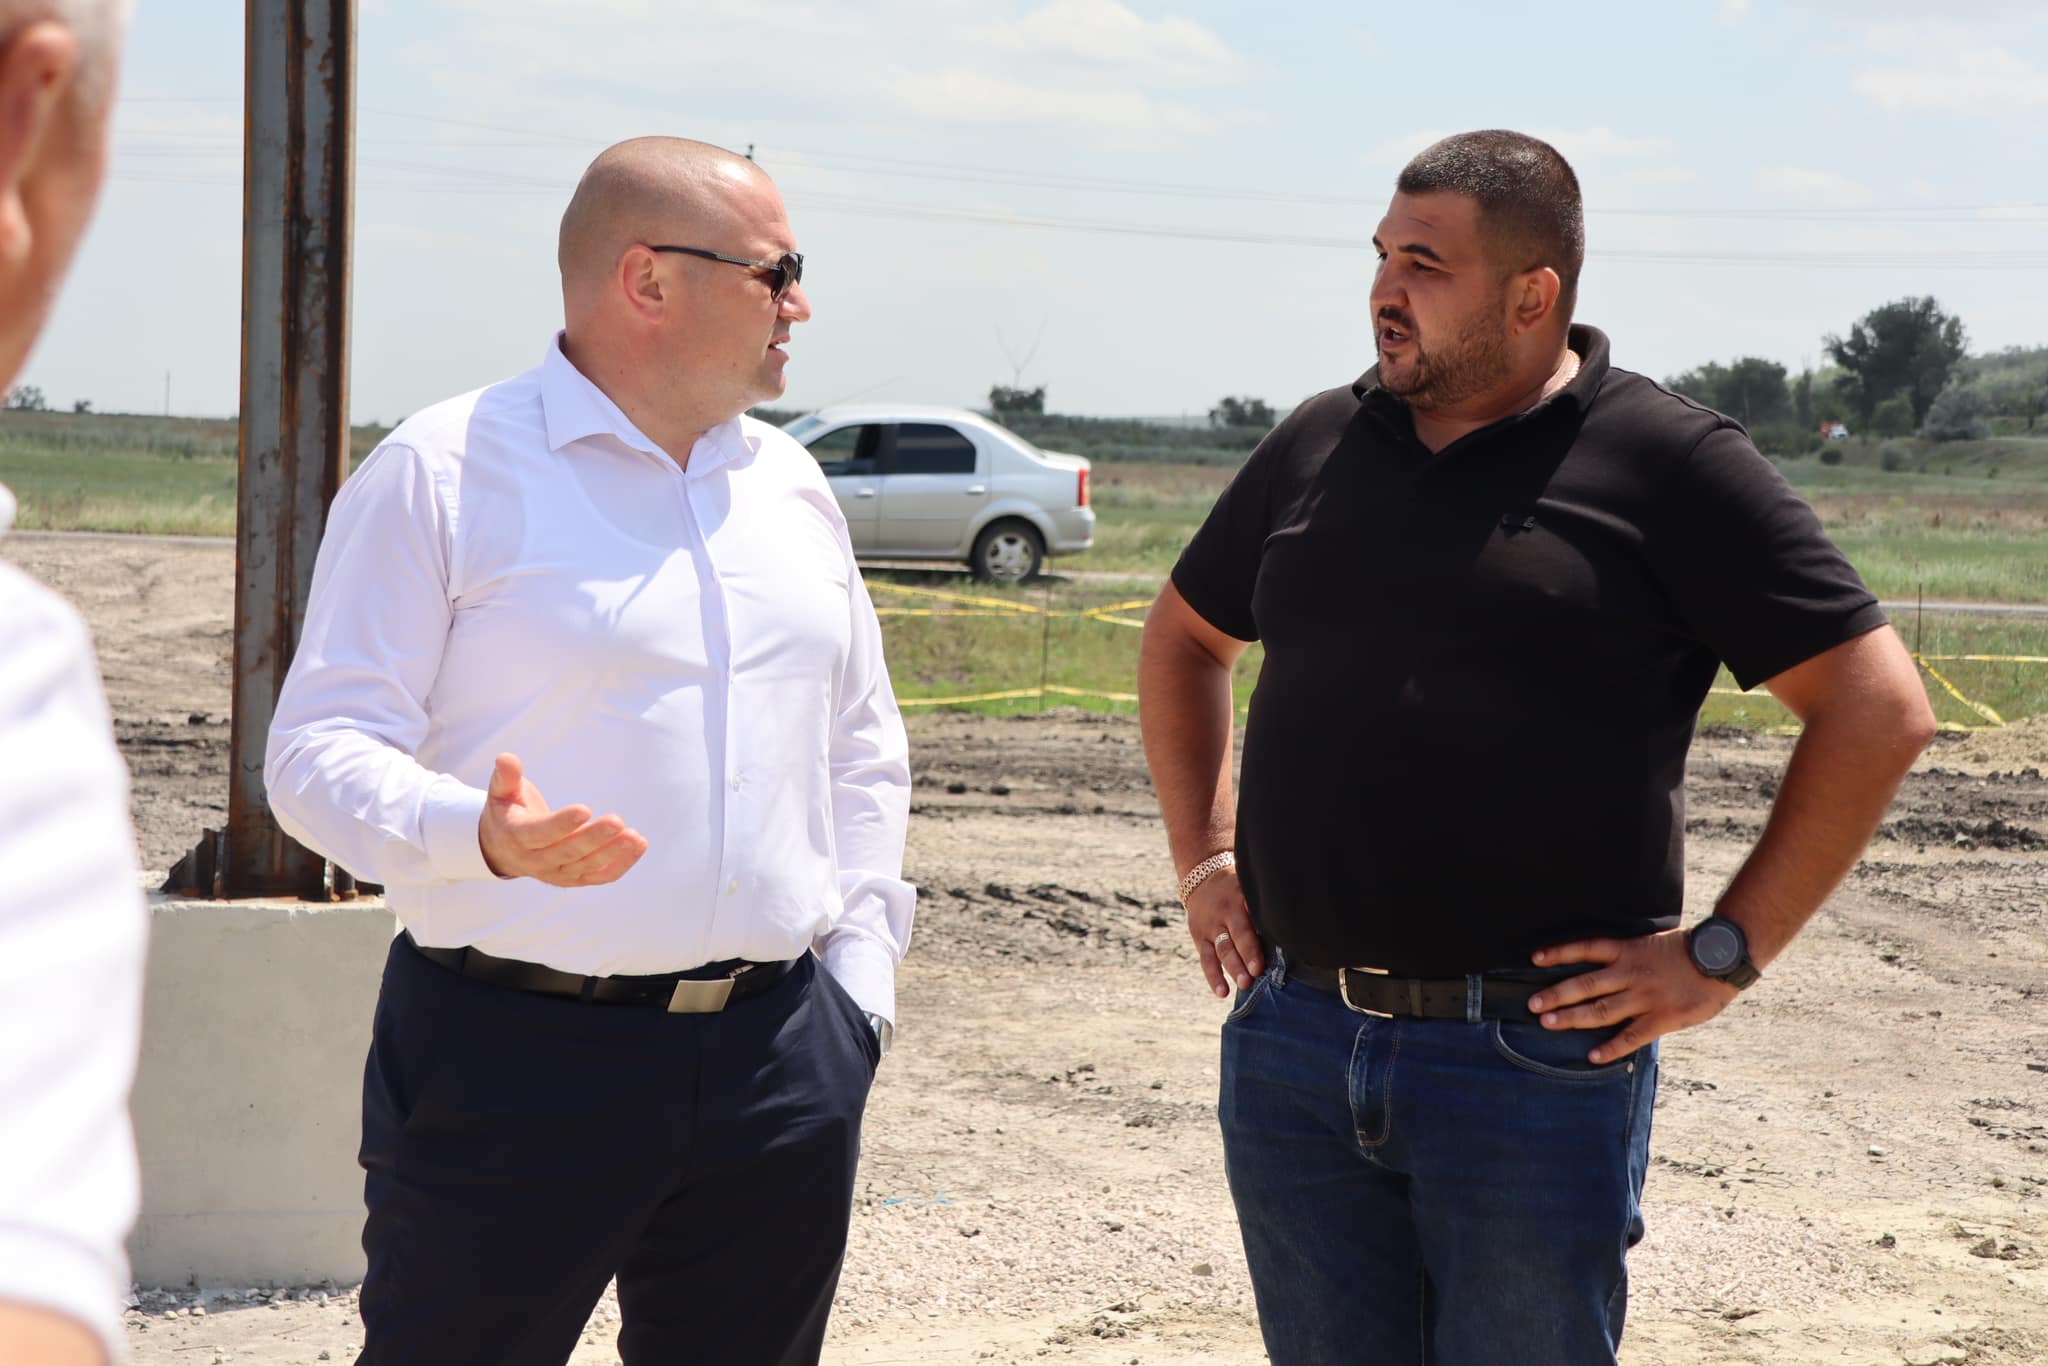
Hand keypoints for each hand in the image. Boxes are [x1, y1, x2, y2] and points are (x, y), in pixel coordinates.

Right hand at [477, 752, 647, 886]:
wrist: (503, 849)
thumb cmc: (507, 812)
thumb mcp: (500, 793)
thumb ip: (505, 777)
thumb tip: (506, 757)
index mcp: (517, 837)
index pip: (540, 833)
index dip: (561, 823)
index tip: (585, 809)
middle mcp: (536, 861)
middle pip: (568, 853)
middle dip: (593, 839)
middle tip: (617, 822)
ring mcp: (557, 873)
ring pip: (587, 867)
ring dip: (613, 853)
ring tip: (635, 836)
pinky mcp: (575, 878)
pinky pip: (600, 876)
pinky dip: (621, 864)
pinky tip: (639, 845)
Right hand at [1185, 867, 1261, 999]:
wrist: (1201, 879)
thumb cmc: (1237, 889)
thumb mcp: (1249, 887)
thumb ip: (1265, 906)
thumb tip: (1294, 928)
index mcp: (1242, 897)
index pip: (1254, 915)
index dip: (1262, 931)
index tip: (1272, 948)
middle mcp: (1225, 911)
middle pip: (1238, 935)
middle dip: (1248, 954)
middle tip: (1257, 973)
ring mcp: (1211, 926)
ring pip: (1222, 949)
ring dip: (1233, 968)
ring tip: (1244, 984)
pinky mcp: (1199, 938)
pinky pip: (1206, 959)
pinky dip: (1214, 977)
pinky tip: (1222, 993)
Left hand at [1527, 930, 1739, 1064]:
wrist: (1722, 959)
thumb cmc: (1689, 951)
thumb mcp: (1653, 943)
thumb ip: (1629, 955)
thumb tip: (1605, 964)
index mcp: (1628, 951)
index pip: (1585, 949)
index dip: (1559, 954)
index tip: (1535, 959)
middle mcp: (1630, 973)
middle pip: (1585, 984)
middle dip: (1556, 995)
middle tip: (1532, 1005)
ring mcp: (1644, 997)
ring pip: (1601, 1010)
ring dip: (1572, 1018)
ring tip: (1548, 1024)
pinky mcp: (1661, 1018)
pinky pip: (1631, 1036)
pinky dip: (1611, 1047)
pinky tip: (1593, 1056)